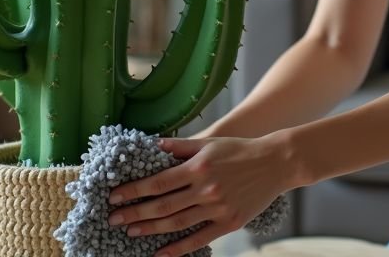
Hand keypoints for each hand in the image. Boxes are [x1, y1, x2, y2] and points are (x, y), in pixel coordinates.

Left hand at [107, 135, 294, 256]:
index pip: (157, 182)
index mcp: (198, 167)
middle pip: (162, 205)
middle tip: (113, 219)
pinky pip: (198, 239)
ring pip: (176, 223)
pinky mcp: (228, 222)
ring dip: (150, 229)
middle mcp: (205, 189)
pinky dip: (178, 249)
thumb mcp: (210, 142)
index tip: (114, 197)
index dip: (133, 190)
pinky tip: (160, 253)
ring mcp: (217, 208)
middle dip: (134, 212)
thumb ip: (180, 146)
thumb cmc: (240, 150)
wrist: (276, 163)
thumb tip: (154, 145)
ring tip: (131, 231)